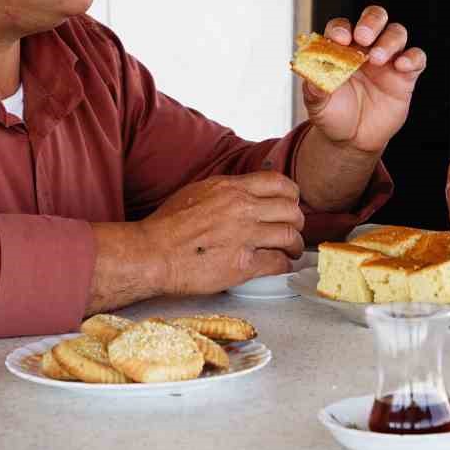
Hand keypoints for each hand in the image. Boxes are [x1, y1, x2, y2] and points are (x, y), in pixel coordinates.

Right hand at [142, 172, 305, 294]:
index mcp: (231, 188)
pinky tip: (280, 266)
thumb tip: (244, 192)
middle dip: (297, 221)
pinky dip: (284, 265)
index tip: (291, 203)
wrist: (152, 253)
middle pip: (291, 210)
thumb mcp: (198, 191)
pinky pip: (278, 263)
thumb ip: (226, 191)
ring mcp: (245, 236)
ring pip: (290, 236)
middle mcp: (242, 209)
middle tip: (294, 229)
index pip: (279, 183)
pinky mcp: (243, 265)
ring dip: (295, 245)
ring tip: (292, 250)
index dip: (291, 195)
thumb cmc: (167, 225)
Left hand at [302, 6, 425, 153]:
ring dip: (389, 41)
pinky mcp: (405, 75)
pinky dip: (412, 57)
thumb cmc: (334, 114)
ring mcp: (387, 60)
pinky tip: (402, 66)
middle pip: (374, 18)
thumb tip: (310, 74)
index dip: (341, 29)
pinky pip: (416, 58)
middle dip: (370, 21)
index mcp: (341, 49)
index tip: (339, 39)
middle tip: (363, 37)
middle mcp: (365, 48)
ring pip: (396, 33)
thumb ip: (314, 89)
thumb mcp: (318, 105)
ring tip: (377, 59)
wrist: (353, 139)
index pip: (342, 27)